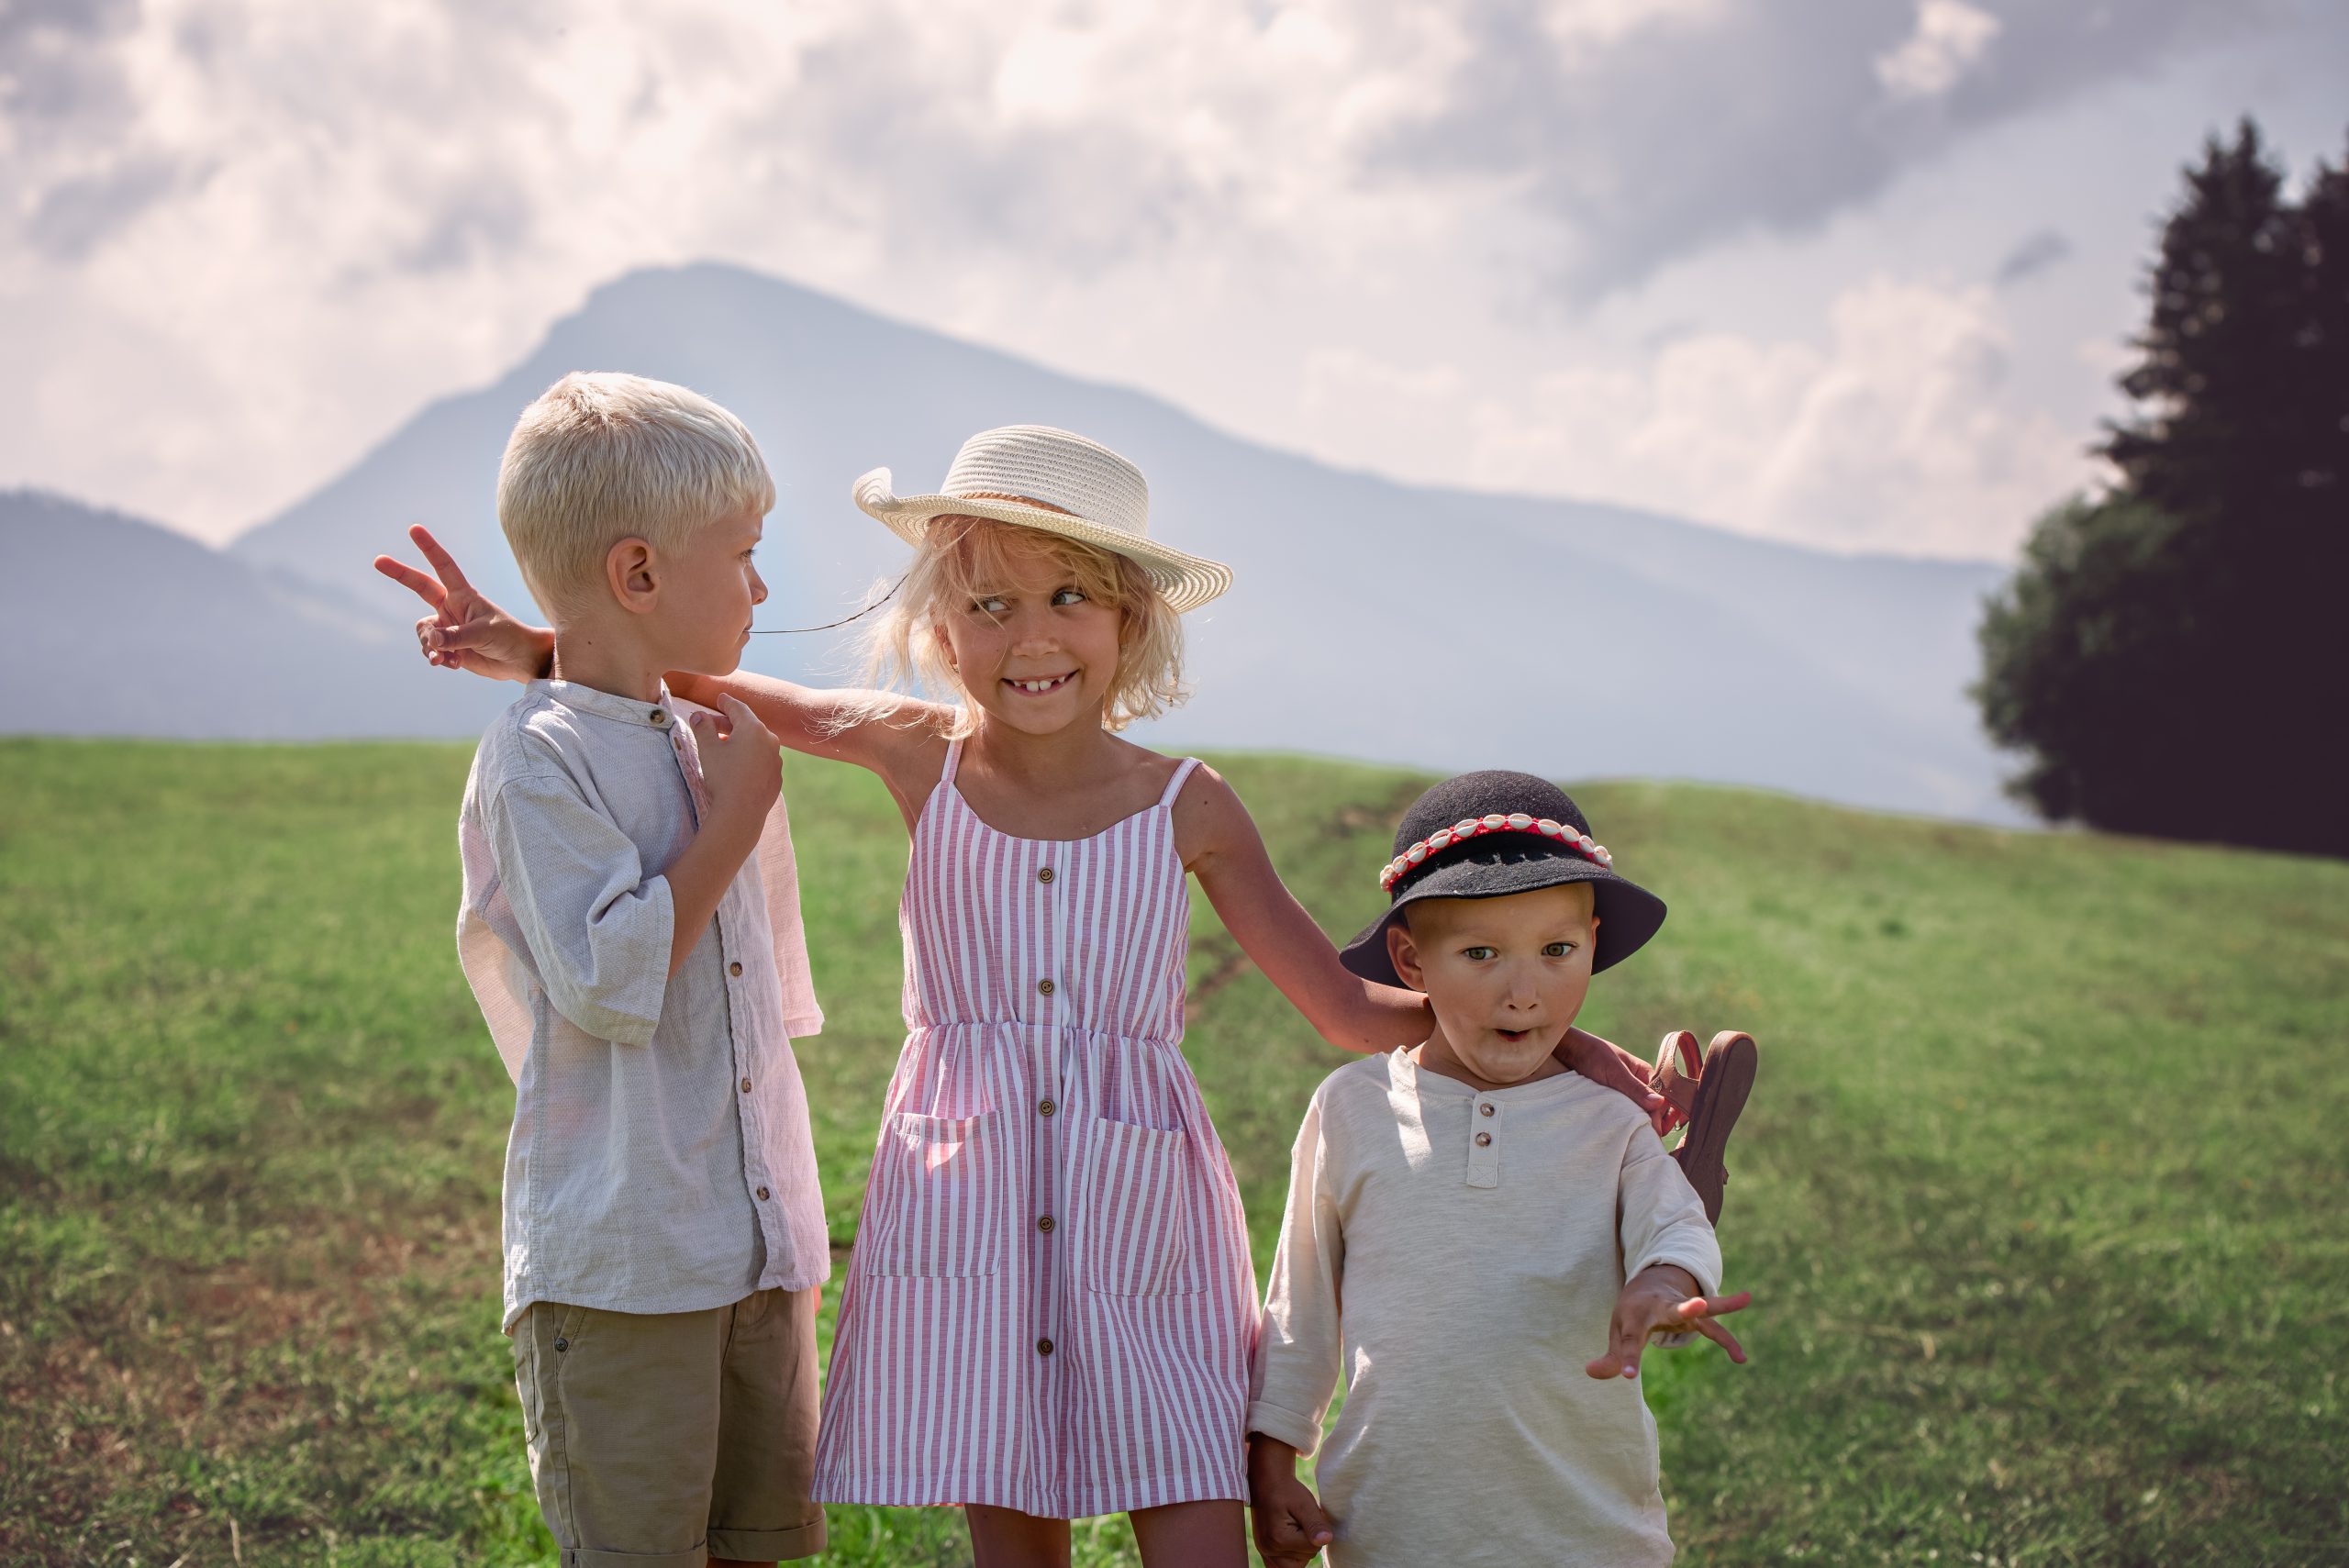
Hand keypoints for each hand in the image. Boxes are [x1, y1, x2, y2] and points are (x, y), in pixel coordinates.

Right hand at [372, 524, 552, 681]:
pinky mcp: (448, 648)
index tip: (414, 529)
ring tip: (447, 657)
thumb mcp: (483, 633)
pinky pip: (430, 651)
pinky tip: (453, 664)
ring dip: (430, 645)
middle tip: (378, 560)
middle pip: (420, 587)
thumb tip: (431, 642)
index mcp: (463, 595)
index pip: (443, 566)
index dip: (429, 548)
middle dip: (400, 574)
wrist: (520, 662)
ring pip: (423, 631)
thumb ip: (455, 637)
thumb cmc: (508, 638)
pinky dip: (437, 658)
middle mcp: (451, 607)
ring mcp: (448, 627)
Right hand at [691, 695, 780, 822]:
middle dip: (729, 723)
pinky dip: (750, 757)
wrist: (742, 812)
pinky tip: (738, 765)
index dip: (726, 703)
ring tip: (724, 746)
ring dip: (741, 741)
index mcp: (753, 728)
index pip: (738, 708)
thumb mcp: (708, 749)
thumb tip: (699, 715)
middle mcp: (770, 740)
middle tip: (712, 724)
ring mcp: (776, 759)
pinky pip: (762, 760)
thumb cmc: (723, 777)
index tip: (720, 699)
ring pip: (757, 743)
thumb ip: (703, 727)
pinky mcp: (776, 776)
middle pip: (748, 725)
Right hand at [1248, 1439, 1335, 1567]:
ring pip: (1297, 1564)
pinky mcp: (1264, 1552)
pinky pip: (1282, 1566)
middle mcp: (1269, 1549)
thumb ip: (1315, 1524)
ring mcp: (1265, 1552)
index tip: (1307, 1515)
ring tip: (1295, 1527)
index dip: (1317, 1530)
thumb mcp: (1304, 1503)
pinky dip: (1291, 1556)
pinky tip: (1290, 1540)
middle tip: (1300, 1520)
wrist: (1267, 1483)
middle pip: (1306, 1557)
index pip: (1314, 1547)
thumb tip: (1327, 1540)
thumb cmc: (1287, 1491)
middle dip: (1308, 1540)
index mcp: (1279, 1538)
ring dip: (1301, 1549)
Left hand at [1559, 1029, 1673, 1136]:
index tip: (1655, 1134)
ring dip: (1641, 1125)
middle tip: (1650, 1142)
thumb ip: (1635, 1088)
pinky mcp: (1614, 1098)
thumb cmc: (1593, 1054)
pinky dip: (1628, 1122)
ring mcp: (1626, 1092)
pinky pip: (1625, 1112)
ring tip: (1640, 1140)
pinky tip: (1627, 1132)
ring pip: (1640, 1113)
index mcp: (1645, 1074)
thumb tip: (1659, 1103)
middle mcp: (1639, 1084)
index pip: (1661, 1101)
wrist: (1569, 1049)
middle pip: (1654, 1109)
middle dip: (1655, 1124)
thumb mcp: (1614, 1072)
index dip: (1660, 1118)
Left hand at [1585, 1264, 1750, 1379]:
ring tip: (1746, 1298)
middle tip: (1698, 1303)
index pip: (1631, 1341)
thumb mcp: (1618, 1333)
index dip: (1629, 1359)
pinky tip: (1741, 1358)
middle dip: (1686, 1307)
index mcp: (1635, 1315)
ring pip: (1704, 1308)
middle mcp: (1660, 1307)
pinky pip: (1714, 1329)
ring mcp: (1681, 1309)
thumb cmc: (1631, 1315)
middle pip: (1673, 1308)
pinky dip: (1728, 1341)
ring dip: (1723, 1305)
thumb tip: (1591, 1373)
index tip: (1628, 1376)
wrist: (1648, 1284)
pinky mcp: (1696, 1317)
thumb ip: (1611, 1357)